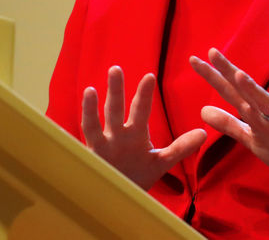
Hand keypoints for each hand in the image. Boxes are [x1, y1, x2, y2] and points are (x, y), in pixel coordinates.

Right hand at [82, 65, 206, 189]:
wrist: (119, 199)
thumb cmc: (137, 175)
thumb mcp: (160, 161)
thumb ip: (180, 148)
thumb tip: (204, 133)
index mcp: (134, 133)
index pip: (140, 110)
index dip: (143, 94)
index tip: (149, 76)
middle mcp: (116, 135)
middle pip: (115, 109)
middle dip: (115, 91)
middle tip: (116, 69)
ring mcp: (101, 148)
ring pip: (94, 124)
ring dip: (91, 108)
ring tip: (90, 90)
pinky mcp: (90, 161)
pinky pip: (82, 148)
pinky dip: (77, 140)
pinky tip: (64, 129)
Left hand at [190, 48, 268, 182]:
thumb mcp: (249, 136)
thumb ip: (228, 124)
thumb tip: (202, 110)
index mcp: (252, 110)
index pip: (228, 90)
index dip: (212, 76)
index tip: (194, 60)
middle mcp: (264, 111)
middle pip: (243, 89)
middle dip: (228, 71)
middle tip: (212, 52)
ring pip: (263, 103)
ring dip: (251, 89)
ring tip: (237, 74)